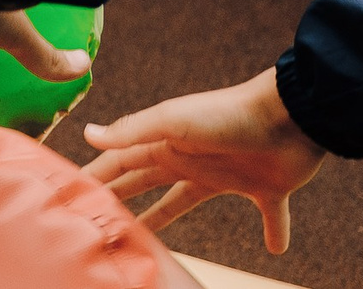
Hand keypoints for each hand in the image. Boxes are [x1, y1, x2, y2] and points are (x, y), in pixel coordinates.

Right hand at [81, 69, 326, 253]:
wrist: (289, 116)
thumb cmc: (227, 114)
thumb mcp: (174, 122)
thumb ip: (133, 131)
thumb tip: (87, 135)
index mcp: (167, 145)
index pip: (122, 164)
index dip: (97, 177)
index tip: (73, 196)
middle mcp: (191, 160)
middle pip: (149, 183)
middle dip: (124, 198)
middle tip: (102, 219)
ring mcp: (228, 174)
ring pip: (189, 202)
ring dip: (169, 218)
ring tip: (158, 245)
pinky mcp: (266, 189)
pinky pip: (271, 216)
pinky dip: (276, 230)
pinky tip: (278, 248)